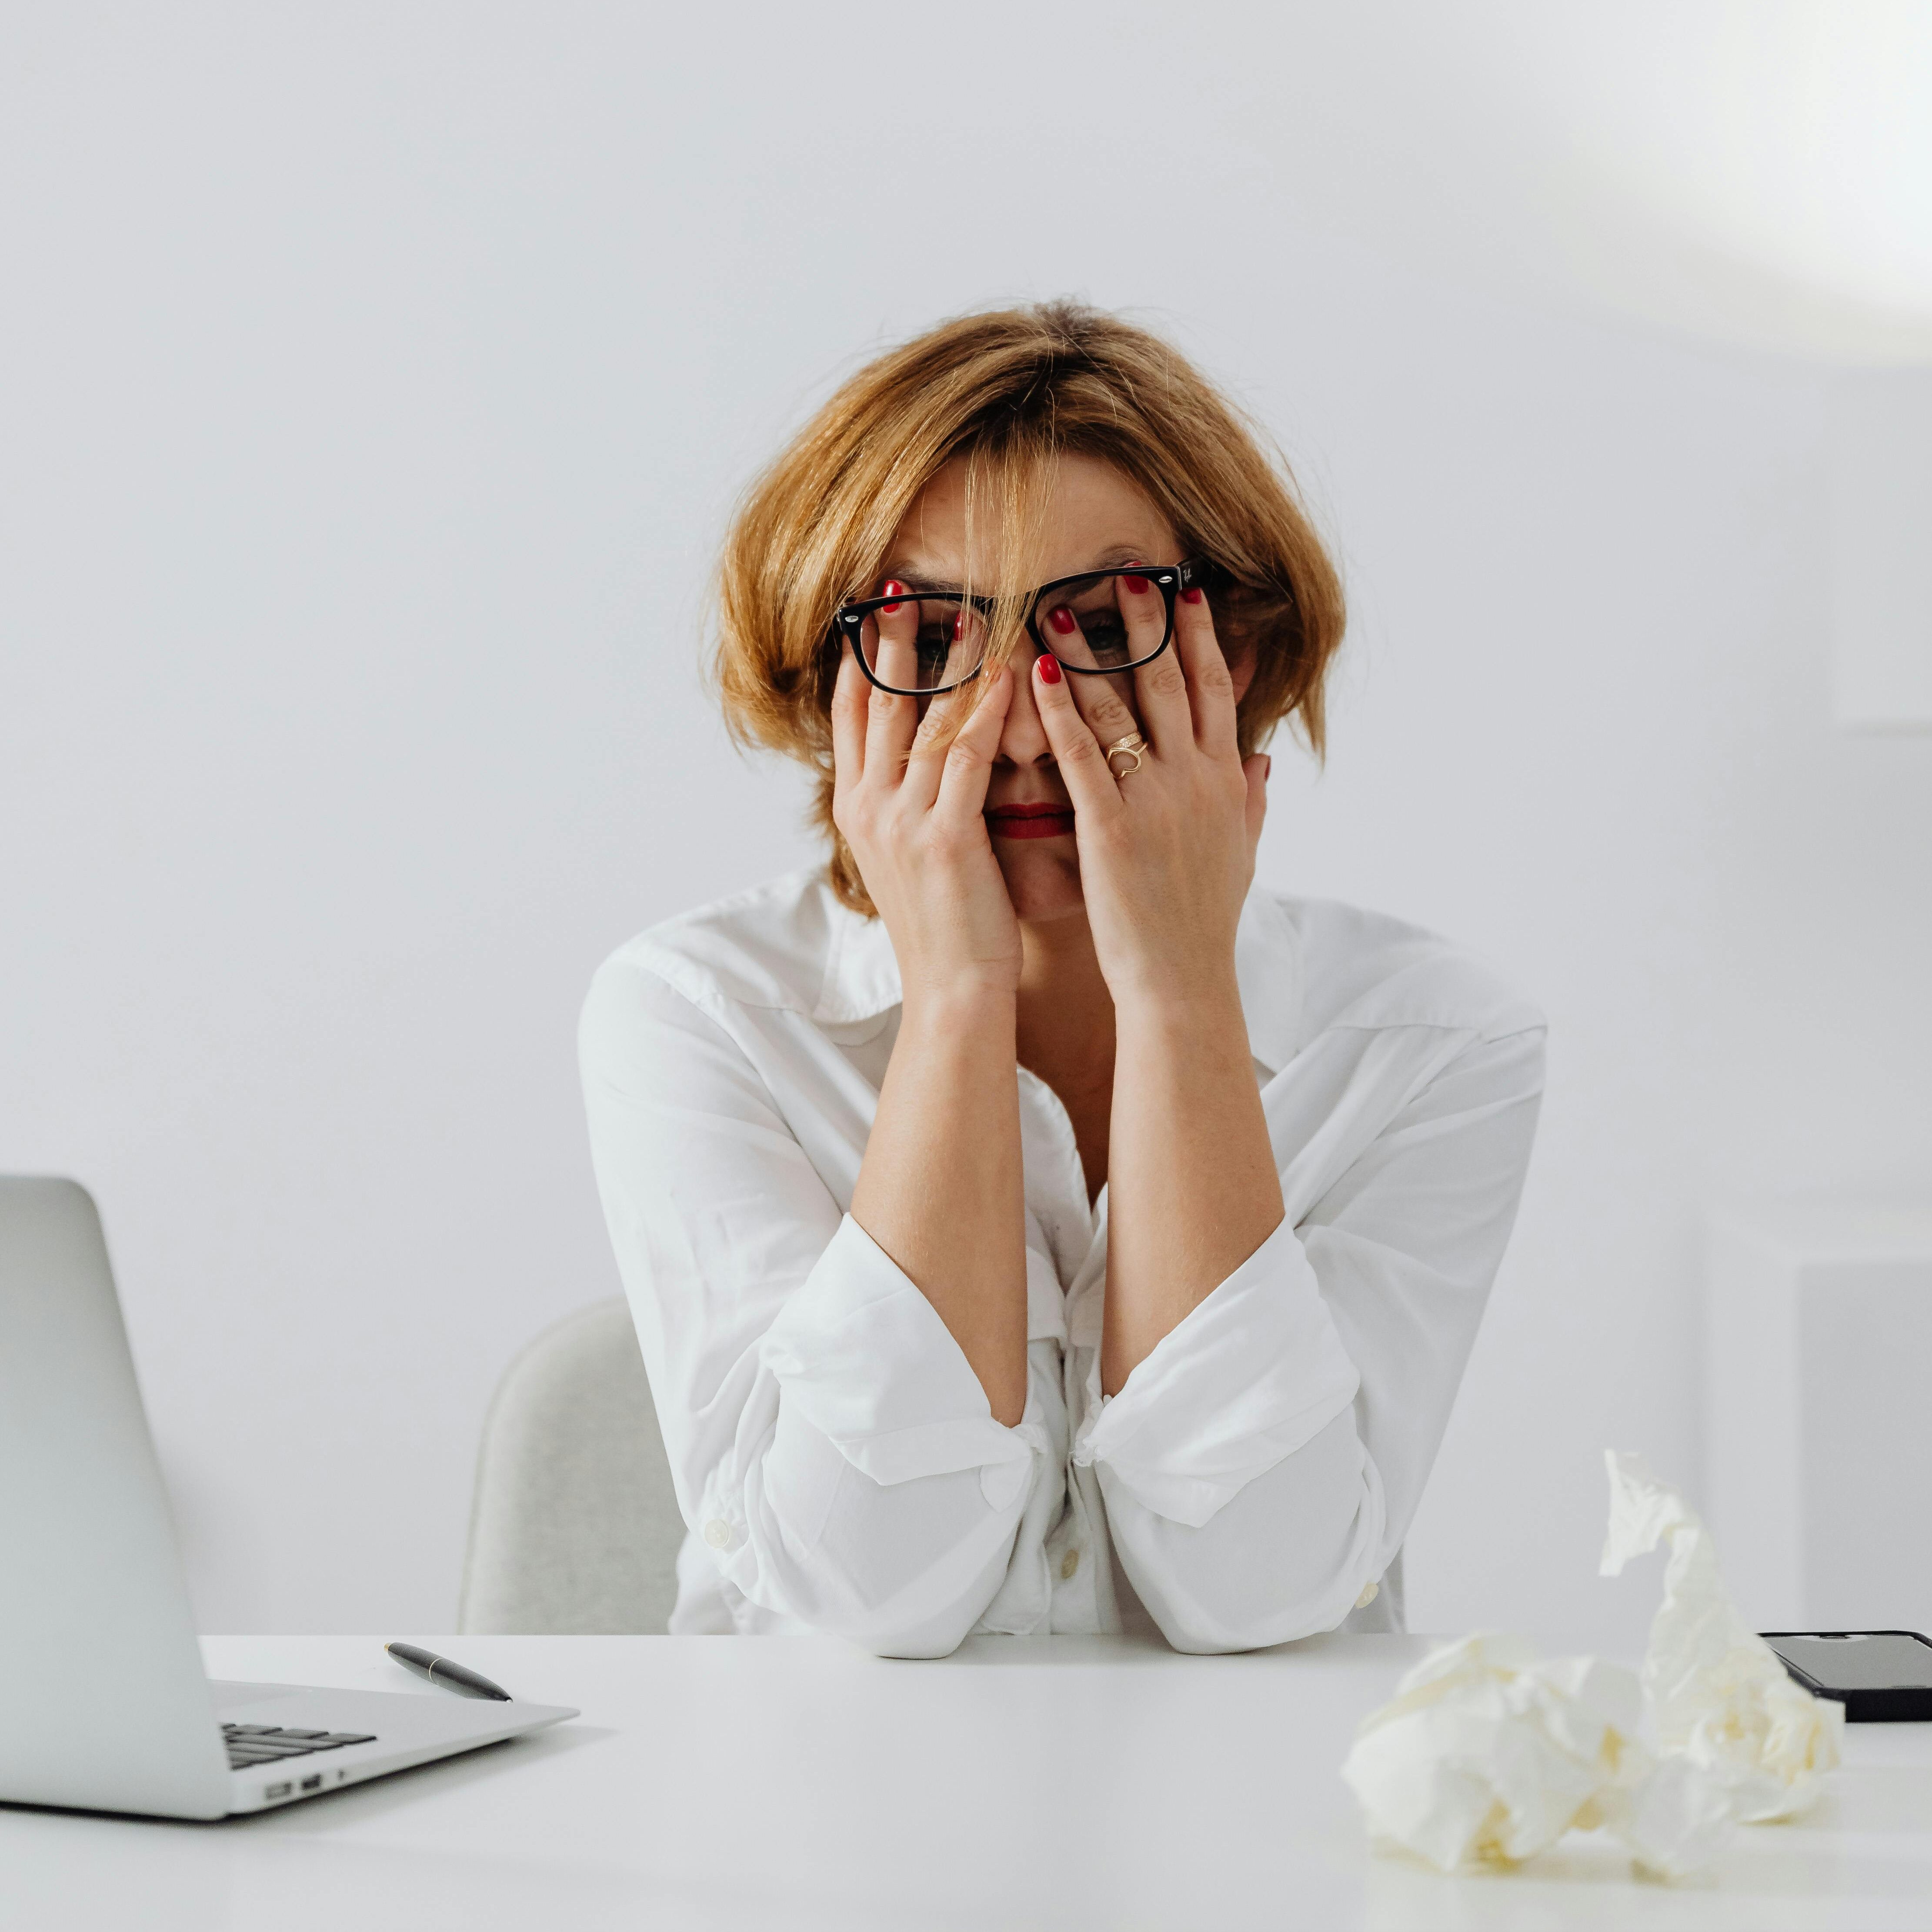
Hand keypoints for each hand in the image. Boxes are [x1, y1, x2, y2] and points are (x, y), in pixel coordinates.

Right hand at [831, 592, 1020, 1006]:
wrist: (952, 992)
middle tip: (902, 586)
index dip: (859, 658)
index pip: (849, 714)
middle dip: (888, 640)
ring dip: (948, 659)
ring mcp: (901, 822)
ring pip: (922, 719)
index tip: (870, 610)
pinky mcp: (944, 839)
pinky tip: (1010, 672)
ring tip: (972, 608)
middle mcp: (868, 808)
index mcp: (856, 809)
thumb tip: (924, 752)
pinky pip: (966, 757)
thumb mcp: (910, 856)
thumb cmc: (947, 926)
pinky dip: (988, 709)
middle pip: (875, 702)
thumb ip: (910, 799)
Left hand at [1029, 581, 1266, 1008]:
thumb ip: (1251, 798)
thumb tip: (1263, 755)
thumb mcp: (1242, 853)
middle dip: (1150, 623)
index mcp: (1224, 781)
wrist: (1183, 981)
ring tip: (1060, 604)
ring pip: (1122, 708)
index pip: (1216, 691)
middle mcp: (1194, 781)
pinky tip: (1037, 671)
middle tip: (1128, 570)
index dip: (1202, 637)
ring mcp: (1153, 802)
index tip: (1186, 590)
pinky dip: (1059, 709)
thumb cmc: (1203, 923)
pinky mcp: (1111, 829)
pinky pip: (1080, 756)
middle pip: (1173, 683)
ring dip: (1089, 650)